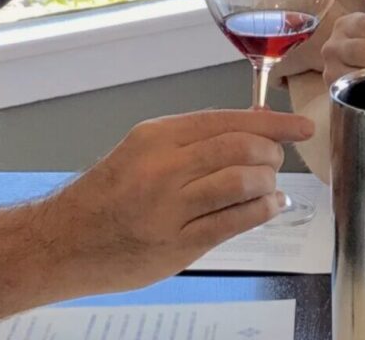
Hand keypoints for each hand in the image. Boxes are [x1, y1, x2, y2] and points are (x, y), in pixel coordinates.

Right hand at [51, 108, 313, 291]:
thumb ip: (193, 140)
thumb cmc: (106, 195)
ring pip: (243, 183)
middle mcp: (163, 168)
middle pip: (241, 148)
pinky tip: (268, 207)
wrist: (63, 241)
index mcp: (157, 137)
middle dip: (272, 152)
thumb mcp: (142, 150)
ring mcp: (170, 208)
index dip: (272, 122)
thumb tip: (252, 126)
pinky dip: (262, 211)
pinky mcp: (178, 245)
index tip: (300, 126)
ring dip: (268, 183)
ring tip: (271, 186)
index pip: (227, 120)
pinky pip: (234, 222)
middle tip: (277, 160)